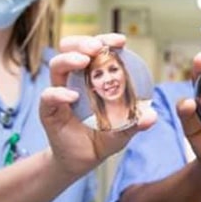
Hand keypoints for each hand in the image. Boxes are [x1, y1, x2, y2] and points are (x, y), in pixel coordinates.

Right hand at [40, 34, 156, 176]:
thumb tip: (152, 116)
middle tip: (97, 47)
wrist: (83, 160)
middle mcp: (74, 80)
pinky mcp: (48, 111)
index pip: (95, 50)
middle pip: (70, 49)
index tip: (120, 41)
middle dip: (82, 42)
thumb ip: (136, 122)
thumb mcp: (124, 130)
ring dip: (69, 59)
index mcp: (92, 77)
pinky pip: (49, 97)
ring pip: (57, 66)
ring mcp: (59, 93)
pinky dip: (59, 93)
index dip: (105, 40)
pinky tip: (72, 96)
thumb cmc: (103, 137)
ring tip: (83, 61)